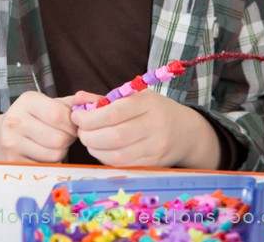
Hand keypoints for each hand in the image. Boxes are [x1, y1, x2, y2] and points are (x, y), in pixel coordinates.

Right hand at [0, 91, 77, 162]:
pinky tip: (44, 153)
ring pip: (55, 155)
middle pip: (59, 139)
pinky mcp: (12, 163)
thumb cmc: (34, 117)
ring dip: (61, 152)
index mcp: (28, 100)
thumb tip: (98, 101)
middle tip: (64, 135)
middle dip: (68, 139)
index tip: (72, 124)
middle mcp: (15, 120)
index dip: (73, 123)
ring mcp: (11, 143)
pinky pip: (46, 167)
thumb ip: (75, 103)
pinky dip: (51, 163)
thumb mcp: (50, 103)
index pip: (59, 115)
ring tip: (54, 144)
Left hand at [70, 89, 221, 168]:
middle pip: (114, 136)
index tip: (77, 116)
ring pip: (118, 155)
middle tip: (80, 131)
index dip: (90, 118)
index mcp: (147, 103)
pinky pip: (124, 165)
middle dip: (90, 135)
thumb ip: (103, 99)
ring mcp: (155, 147)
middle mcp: (154, 125)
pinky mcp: (153, 164)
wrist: (186, 131)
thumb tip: (77, 99)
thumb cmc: (153, 110)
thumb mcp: (133, 96)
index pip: (114, 113)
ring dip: (96, 149)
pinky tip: (101, 150)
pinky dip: (106, 159)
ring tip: (89, 140)